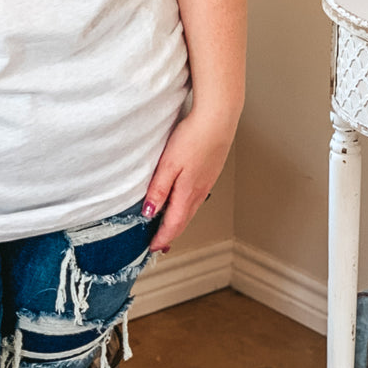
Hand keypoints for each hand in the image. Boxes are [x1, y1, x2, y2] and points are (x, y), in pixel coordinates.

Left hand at [142, 111, 237, 251]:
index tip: (153, 248)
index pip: (174, 225)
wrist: (218, 119)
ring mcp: (206, 182)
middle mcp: (200, 192)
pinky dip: (186, 206)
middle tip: (159, 244)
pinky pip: (196, 197)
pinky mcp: (209, 172)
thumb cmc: (194, 138)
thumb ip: (158, 189)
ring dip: (179, 221)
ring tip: (168, 226)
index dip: (162, 238)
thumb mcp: (168, 164)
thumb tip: (149, 213)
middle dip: (170, 234)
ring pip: (190, 209)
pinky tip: (182, 200)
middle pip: (183, 220)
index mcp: (188, 193)